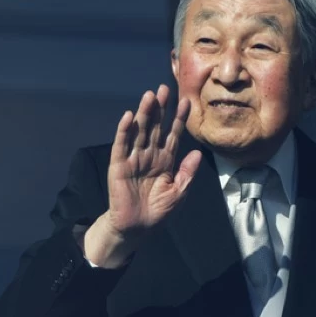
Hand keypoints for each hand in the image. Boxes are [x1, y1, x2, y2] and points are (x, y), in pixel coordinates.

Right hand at [84, 85, 201, 267]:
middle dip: (160, 108)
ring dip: (144, 114)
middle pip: (155, 127)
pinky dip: (124, 131)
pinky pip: (122, 146)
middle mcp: (150, 155)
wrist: (137, 228)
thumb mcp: (178, 193)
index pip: (173, 135)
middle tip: (164, 88)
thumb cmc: (157, 212)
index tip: (186, 102)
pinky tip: (129, 117)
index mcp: (165, 160)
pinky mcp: (119, 166)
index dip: (178, 119)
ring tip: (149, 96)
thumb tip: (196, 152)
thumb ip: (187, 173)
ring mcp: (133, 159)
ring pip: (140, 131)